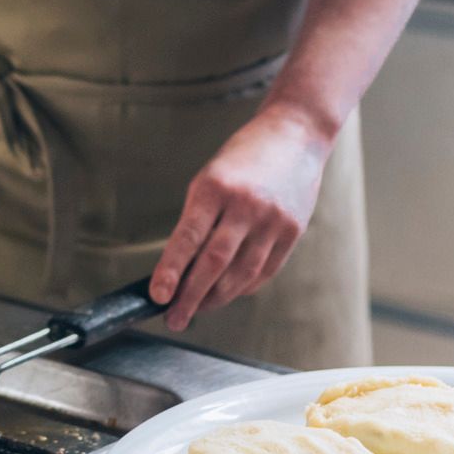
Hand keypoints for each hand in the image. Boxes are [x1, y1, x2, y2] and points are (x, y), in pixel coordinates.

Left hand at [150, 108, 329, 331]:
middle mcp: (245, 205)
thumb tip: (181, 267)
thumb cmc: (243, 157)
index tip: (158, 295)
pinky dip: (243, 287)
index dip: (171, 271)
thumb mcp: (210, 178)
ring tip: (199, 308)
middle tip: (175, 318)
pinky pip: (264, 271)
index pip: (188, 238)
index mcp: (215, 187)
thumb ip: (198, 219)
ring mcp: (272, 219)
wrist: (294, 136)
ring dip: (217, 298)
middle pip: (214, 263)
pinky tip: (229, 293)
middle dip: (191, 296)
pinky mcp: (292, 231)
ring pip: (241, 274)